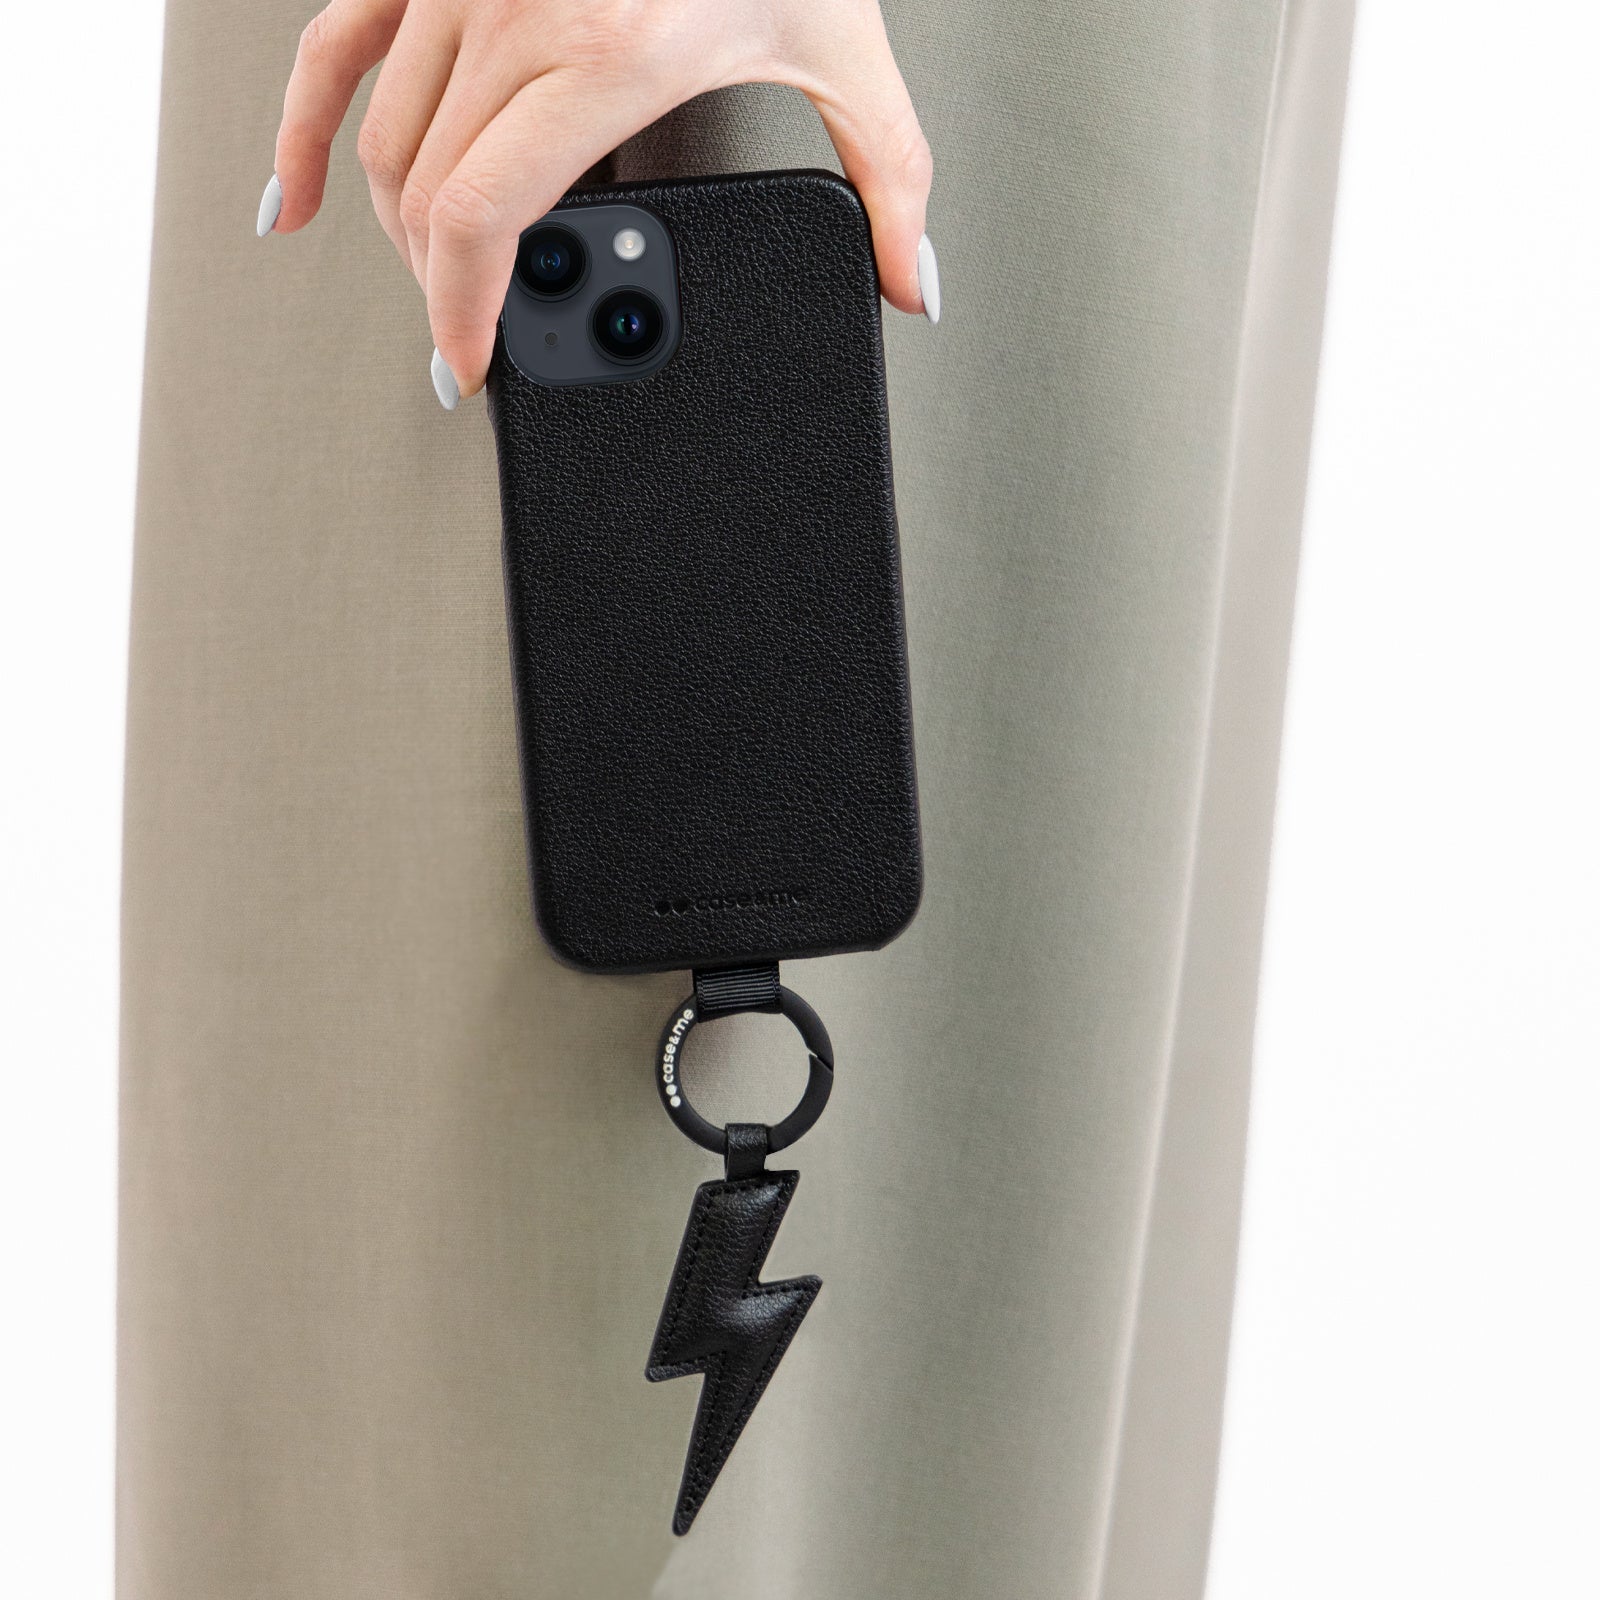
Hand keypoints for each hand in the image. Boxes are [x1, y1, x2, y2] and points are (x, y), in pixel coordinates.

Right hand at [259, 0, 938, 406]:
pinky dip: (303, 131)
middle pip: (430, 197)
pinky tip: (294, 202)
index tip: (473, 369)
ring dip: (403, 236)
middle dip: (445, 291)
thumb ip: (890, 183)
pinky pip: (333, 47)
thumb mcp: (846, 47)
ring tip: (437, 290)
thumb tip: (913, 285)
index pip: (483, 221)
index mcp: (606, 53)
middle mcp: (517, 11)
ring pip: (386, 143)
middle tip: (480, 341)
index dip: (464, 314)